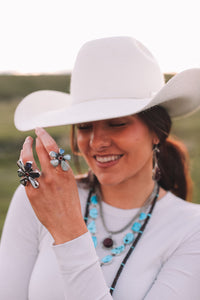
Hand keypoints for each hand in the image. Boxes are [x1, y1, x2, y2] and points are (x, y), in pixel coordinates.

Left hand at [20, 127, 86, 243]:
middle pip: (40, 151)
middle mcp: (53, 176)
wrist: (67, 225)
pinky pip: (24, 175)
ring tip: (26, 144)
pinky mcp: (31, 193)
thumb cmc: (70, 203)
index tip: (40, 130)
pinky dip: (24, 167)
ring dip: (25, 149)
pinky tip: (24, 164)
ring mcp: (41, 185)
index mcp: (65, 172)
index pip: (52, 147)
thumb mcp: (70, 182)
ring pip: (28, 160)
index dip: (44, 136)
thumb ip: (60, 169)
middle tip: (32, 136)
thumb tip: (49, 155)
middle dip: (34, 140)